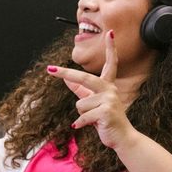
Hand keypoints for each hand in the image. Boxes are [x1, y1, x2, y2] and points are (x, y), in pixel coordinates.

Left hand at [46, 29, 137, 150]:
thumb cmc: (105, 119)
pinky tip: (89, 126)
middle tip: (50, 70)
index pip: (110, 64)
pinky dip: (81, 124)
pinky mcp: (106, 112)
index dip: (110, 49)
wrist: (121, 137)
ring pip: (79, 104)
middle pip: (84, 77)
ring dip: (82, 115)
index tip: (110, 33)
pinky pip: (83, 116)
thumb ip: (80, 90)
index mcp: (107, 86)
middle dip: (66, 73)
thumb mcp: (92, 102)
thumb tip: (66, 78)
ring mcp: (109, 100)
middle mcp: (110, 90)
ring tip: (94, 119)